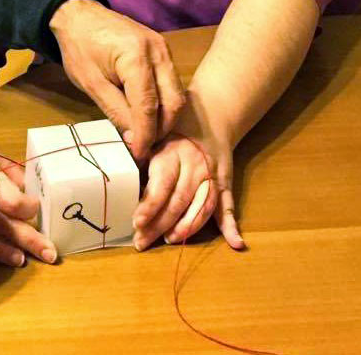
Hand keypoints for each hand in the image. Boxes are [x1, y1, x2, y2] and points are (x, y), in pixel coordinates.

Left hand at [49, 0, 183, 159]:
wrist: (79, 15)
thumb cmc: (79, 48)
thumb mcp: (91, 83)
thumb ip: (116, 111)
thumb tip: (136, 139)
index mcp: (136, 57)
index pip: (148, 105)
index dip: (146, 134)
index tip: (140, 155)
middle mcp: (158, 52)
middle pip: (173, 101)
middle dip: (162, 129)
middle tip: (146, 147)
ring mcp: (164, 49)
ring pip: (176, 93)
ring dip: (165, 117)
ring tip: (148, 135)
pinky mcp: (163, 51)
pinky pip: (171, 82)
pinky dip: (163, 102)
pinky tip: (149, 115)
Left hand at [132, 134, 244, 250]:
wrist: (215, 115)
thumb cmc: (176, 124)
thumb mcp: (158, 127)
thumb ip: (142, 140)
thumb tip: (124, 141)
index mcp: (175, 152)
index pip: (163, 184)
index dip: (150, 205)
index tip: (137, 222)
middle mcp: (196, 166)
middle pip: (179, 201)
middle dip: (160, 224)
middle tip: (142, 242)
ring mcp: (212, 177)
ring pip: (202, 207)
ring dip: (186, 228)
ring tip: (169, 241)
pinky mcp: (225, 184)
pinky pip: (227, 206)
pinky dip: (231, 226)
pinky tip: (235, 244)